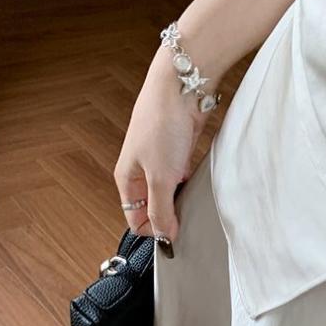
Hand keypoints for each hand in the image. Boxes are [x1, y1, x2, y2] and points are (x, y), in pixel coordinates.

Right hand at [113, 47, 215, 252]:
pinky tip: (198, 185)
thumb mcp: (160, 177)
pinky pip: (182, 180)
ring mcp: (159, 162)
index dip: (154, 231)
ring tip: (192, 203)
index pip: (135, 219)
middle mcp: (140, 172)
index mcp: (127, 179)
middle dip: (168, 217)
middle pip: (152, 208)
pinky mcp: (178, 153)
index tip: (175, 235)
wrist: (181, 87)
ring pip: (168, 195)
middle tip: (187, 220)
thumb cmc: (162, 125)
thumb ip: (161, 209)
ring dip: (180, 202)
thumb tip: (164, 237)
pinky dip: (189, 186)